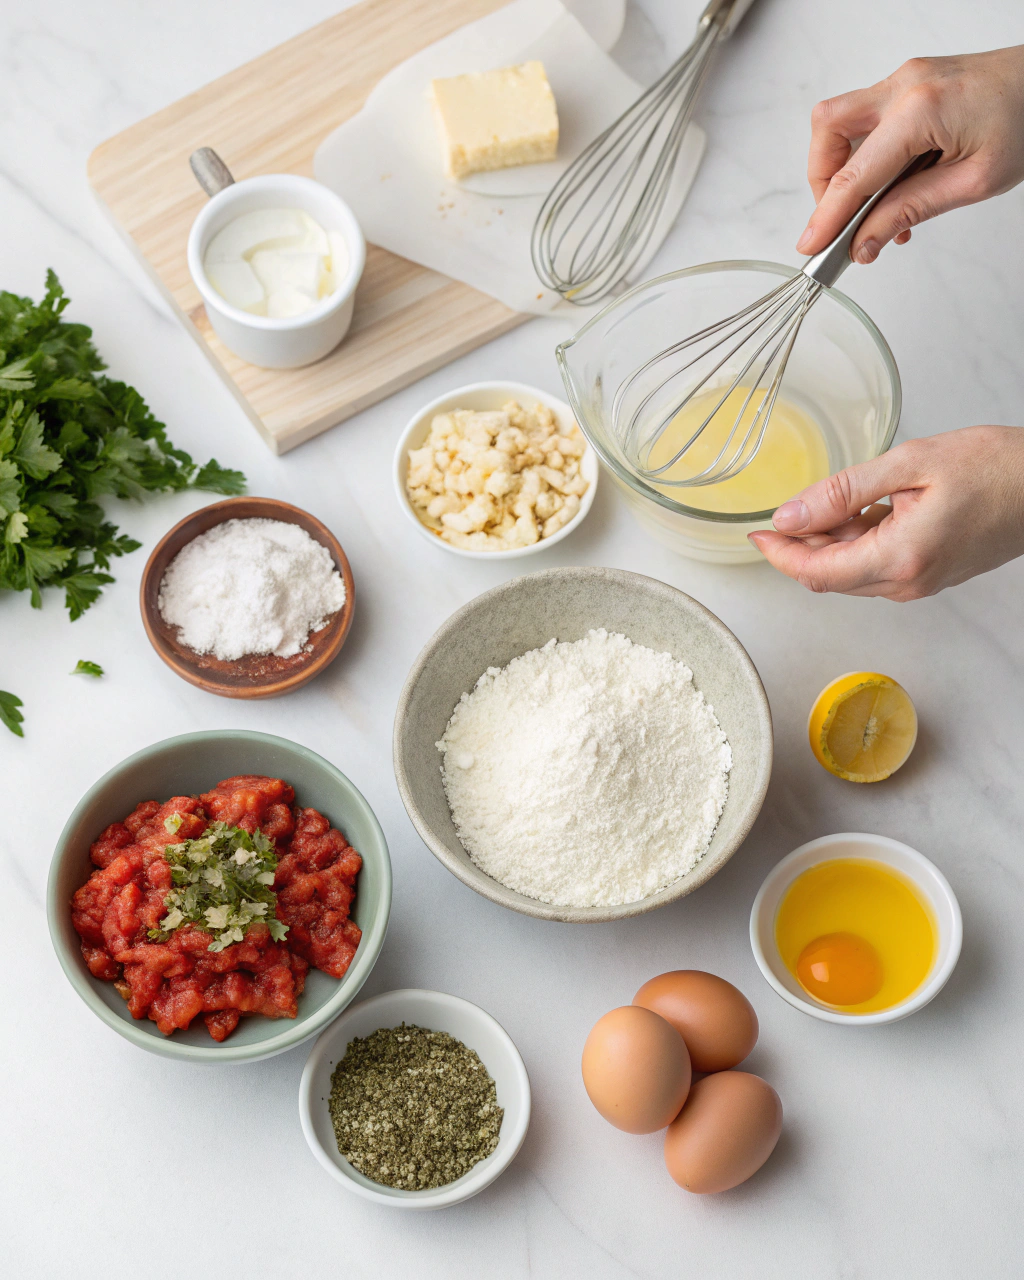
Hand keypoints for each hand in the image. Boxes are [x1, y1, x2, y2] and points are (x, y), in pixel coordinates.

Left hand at [748, 427, 1023, 599]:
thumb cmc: (995, 467)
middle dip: (800, 547)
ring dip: (828, 545)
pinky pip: (876, 566)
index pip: (817, 573)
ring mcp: (920, 583)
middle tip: (784, 510)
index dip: (779, 554)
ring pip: (851, 573)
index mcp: (900, 558)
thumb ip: (843, 493)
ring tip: (828, 502)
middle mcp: (908, 582)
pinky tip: (860, 511)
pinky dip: (856, 543)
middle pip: (830, 577)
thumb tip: (791, 515)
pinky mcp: (929, 575)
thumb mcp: (909, 464)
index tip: (757, 532)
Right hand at [796, 47, 1023, 264]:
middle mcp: (905, 85)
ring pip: (840, 121)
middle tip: (842, 220)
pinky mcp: (909, 82)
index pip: (855, 174)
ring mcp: (905, 79)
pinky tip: (891, 186)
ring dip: (842, 168)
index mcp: (922, 110)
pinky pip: (866, 119)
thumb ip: (911, 211)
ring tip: (873, 208)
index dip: (826, 216)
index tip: (810, 246)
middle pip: (828, 129)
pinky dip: (866, 156)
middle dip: (823, 181)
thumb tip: (864, 242)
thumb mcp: (973, 182)